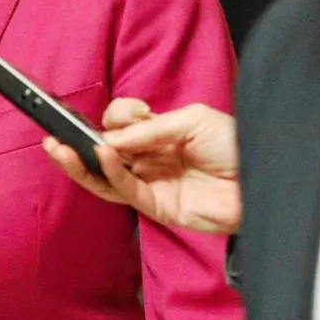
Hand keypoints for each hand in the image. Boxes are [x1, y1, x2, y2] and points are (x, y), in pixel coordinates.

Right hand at [43, 99, 240, 234]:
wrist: (264, 181)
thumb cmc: (236, 146)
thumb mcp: (193, 121)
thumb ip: (150, 129)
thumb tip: (112, 136)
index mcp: (162, 134)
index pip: (123, 125)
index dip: (118, 117)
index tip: (124, 113)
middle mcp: (152, 158)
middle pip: (106, 150)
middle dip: (79, 141)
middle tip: (55, 133)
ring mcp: (152, 183)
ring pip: (105, 176)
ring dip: (80, 163)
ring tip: (59, 149)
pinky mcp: (157, 206)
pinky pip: (124, 190)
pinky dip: (108, 174)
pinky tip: (100, 157)